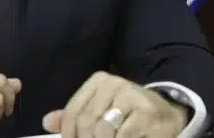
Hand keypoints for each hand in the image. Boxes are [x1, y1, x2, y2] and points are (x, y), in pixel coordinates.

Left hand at [42, 71, 188, 137]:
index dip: (69, 136)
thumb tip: (47, 121)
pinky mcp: (145, 113)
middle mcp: (114, 84)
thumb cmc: (128, 115)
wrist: (166, 115)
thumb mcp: (100, 111)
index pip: (72, 112)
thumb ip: (74, 118)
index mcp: (99, 81)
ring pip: (102, 129)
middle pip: (85, 122)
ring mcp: (131, 96)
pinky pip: (121, 136)